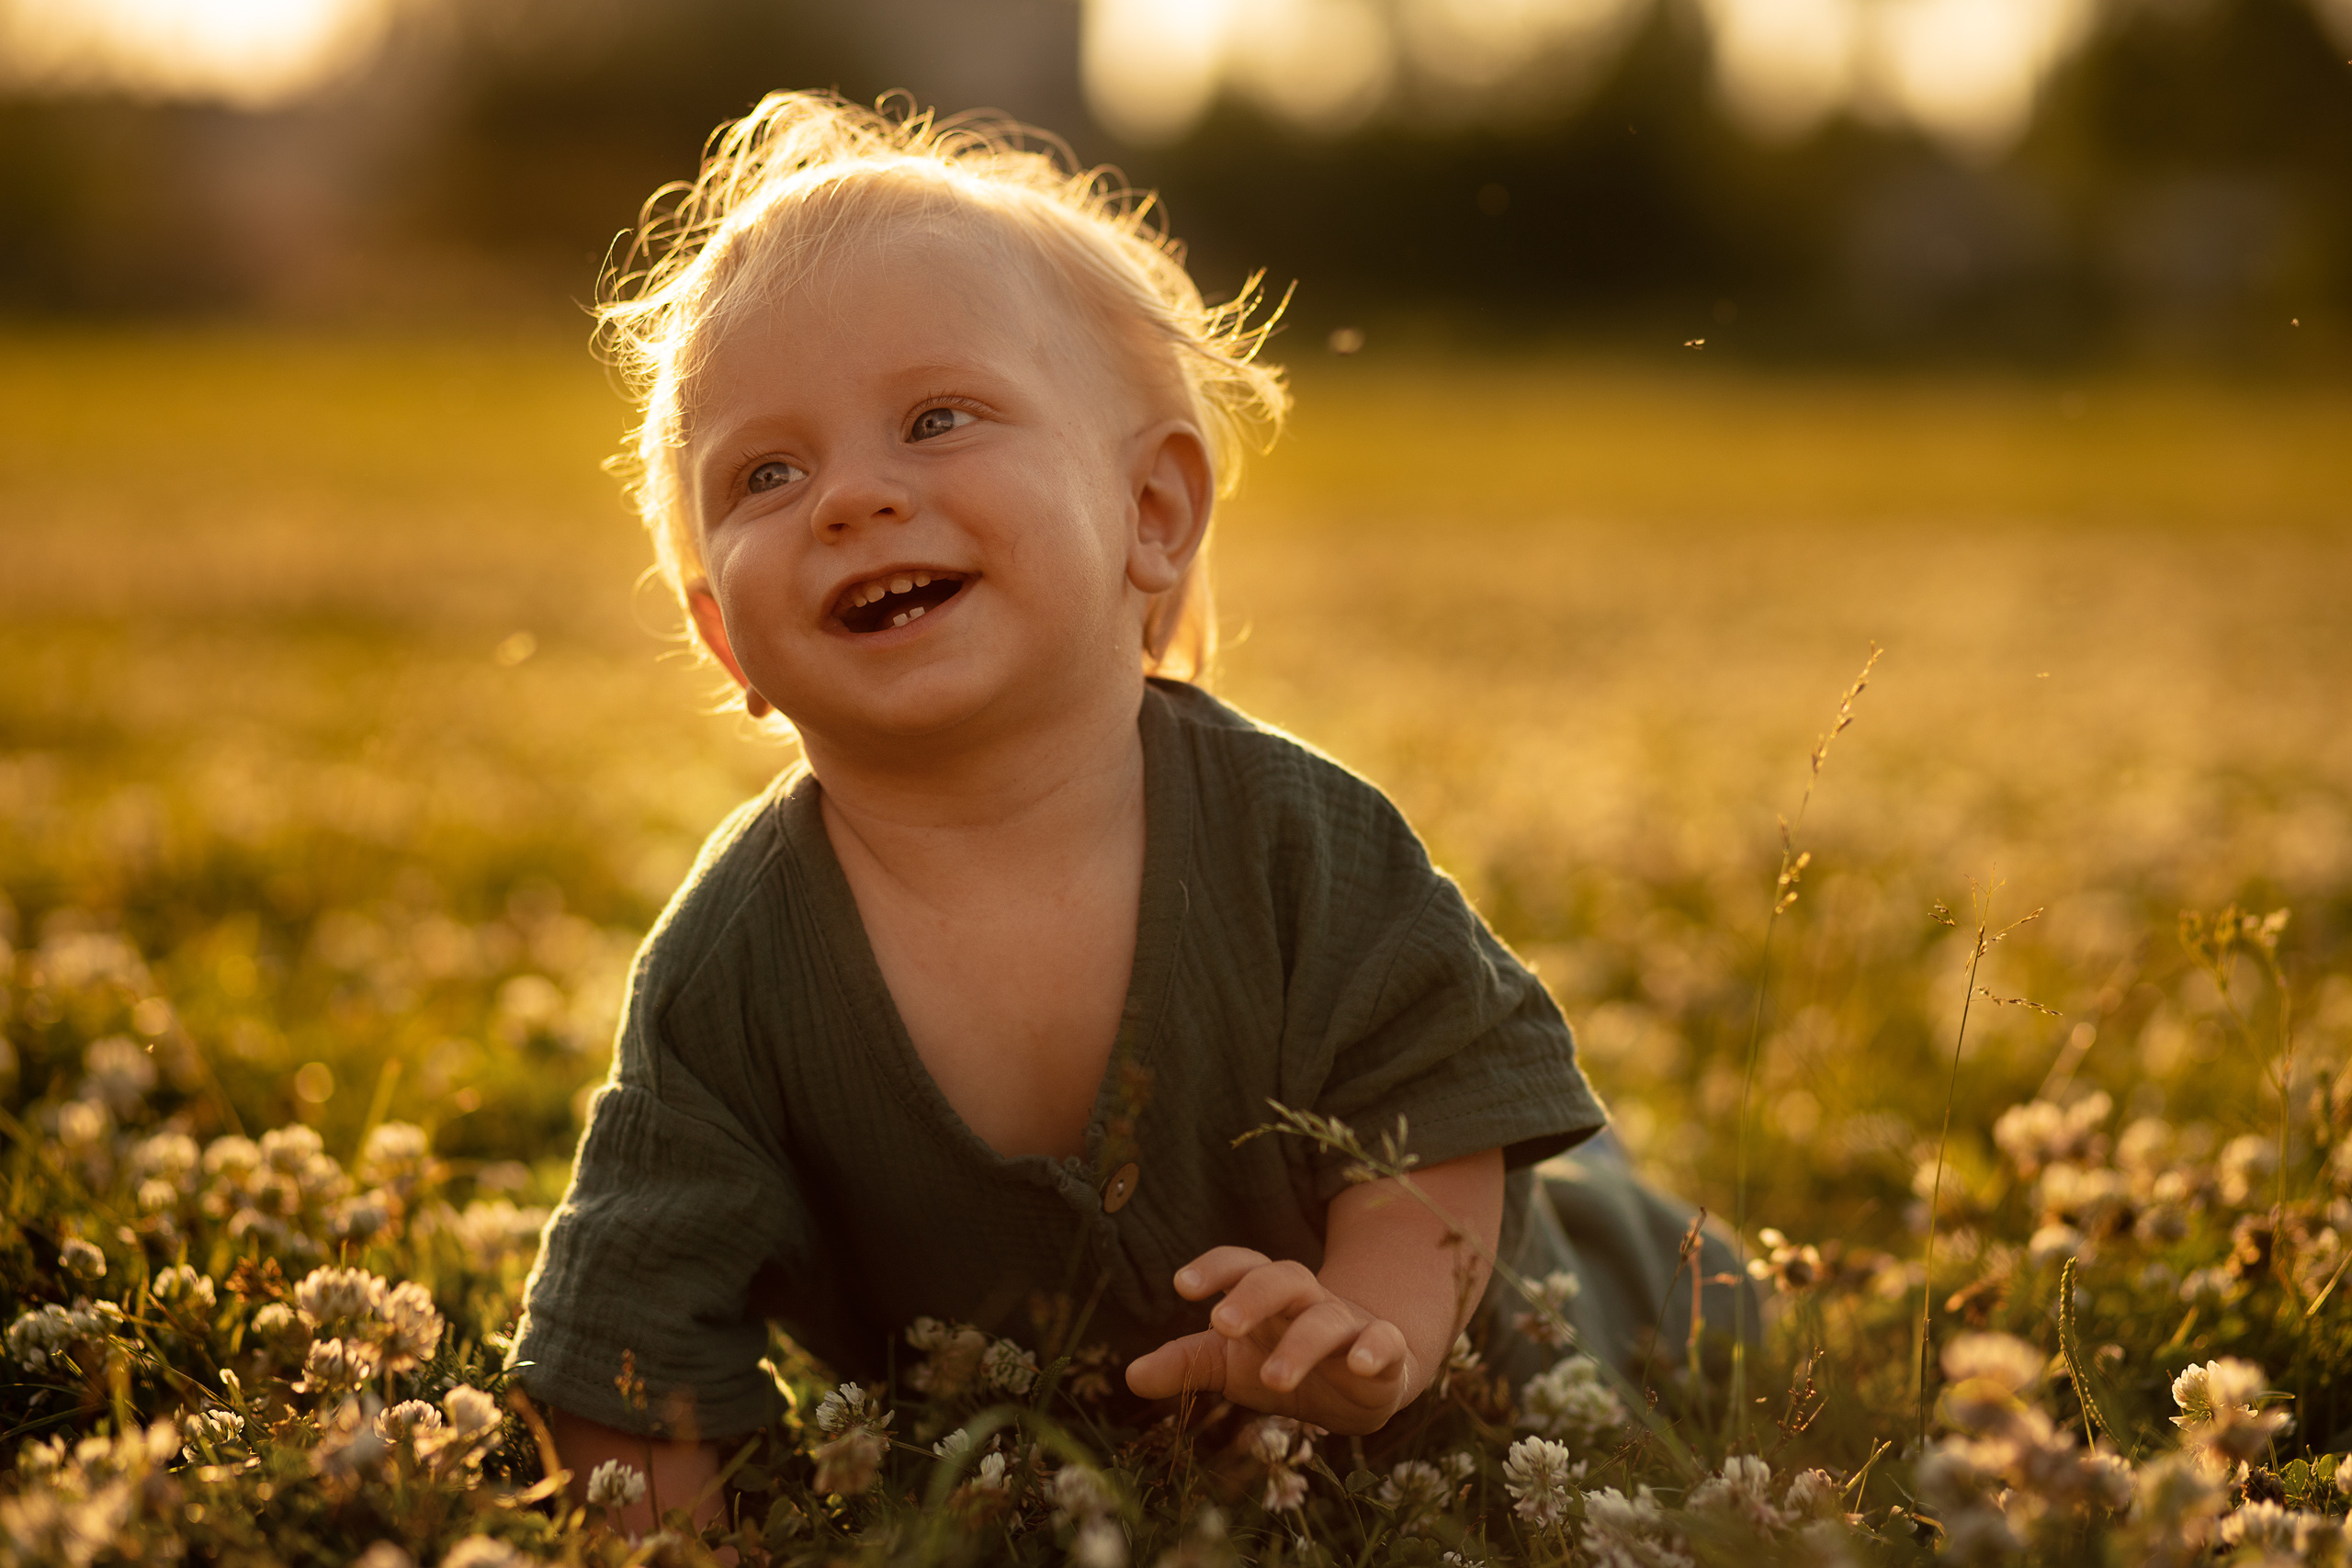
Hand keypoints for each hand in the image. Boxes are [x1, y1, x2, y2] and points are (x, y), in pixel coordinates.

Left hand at [1124, 1246, 1416, 1434]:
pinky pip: (1385, 1342)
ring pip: (1327, 1319)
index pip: (1241, 1265)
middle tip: (1221, 1323)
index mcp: (1267, 1296)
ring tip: (1274, 1378)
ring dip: (1302, 1344)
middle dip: (1254, 1296)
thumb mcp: (1233, 1365)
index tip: (1180, 1284)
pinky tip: (1361, 1365)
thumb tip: (1131, 1376)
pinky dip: (1375, 1349)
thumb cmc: (1285, 1358)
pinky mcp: (1386, 1352)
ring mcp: (1348, 1323)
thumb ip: (1187, 1365)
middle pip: (1284, 1278)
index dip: (1214, 1268)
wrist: (1363, 1378)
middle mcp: (1307, 1300)